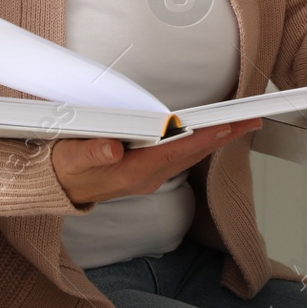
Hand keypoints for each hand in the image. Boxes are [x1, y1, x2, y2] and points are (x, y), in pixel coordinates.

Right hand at [50, 119, 261, 204]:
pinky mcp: (147, 170)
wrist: (55, 187)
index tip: (230, 126)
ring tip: (240, 124)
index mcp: (134, 171)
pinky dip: (199, 142)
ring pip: (190, 154)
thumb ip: (91, 153)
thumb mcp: (70, 159)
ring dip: (216, 139)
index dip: (206, 137)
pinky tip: (210, 134)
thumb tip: (112, 148)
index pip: (179, 150)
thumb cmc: (64, 168)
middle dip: (223, 136)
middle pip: (193, 152)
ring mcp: (149, 174)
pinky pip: (181, 155)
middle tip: (252, 120)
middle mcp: (148, 175)